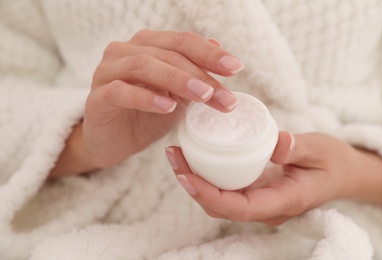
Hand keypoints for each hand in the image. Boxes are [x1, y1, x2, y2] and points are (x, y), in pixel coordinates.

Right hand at [50, 30, 243, 176]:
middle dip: (200, 74)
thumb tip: (218, 46)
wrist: (115, 143)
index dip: (209, 53)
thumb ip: (193, 72)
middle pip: (167, 52)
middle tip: (224, 96)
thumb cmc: (147, 116)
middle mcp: (124, 51)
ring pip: (144, 65)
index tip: (236, 68)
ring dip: (177, 80)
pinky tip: (168, 106)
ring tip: (203, 97)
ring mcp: (107, 71)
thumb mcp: (177, 95)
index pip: (182, 41)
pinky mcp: (97, 96)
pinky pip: (120, 91)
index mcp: (147, 46)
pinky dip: (146, 97)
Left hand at [166, 132, 381, 224]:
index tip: (186, 175)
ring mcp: (260, 201)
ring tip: (178, 155)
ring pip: (220, 201)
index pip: (239, 208)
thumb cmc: (333, 163)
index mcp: (283, 201)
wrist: (343, 174)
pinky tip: (196, 157)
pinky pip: (226, 190)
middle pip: (221, 207)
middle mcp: (267, 207)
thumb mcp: (320, 151)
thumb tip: (275, 143)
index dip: (209, 195)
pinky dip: (207, 176)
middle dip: (193, 186)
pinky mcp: (256, 191)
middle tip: (174, 156)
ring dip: (195, 181)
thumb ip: (297, 148)